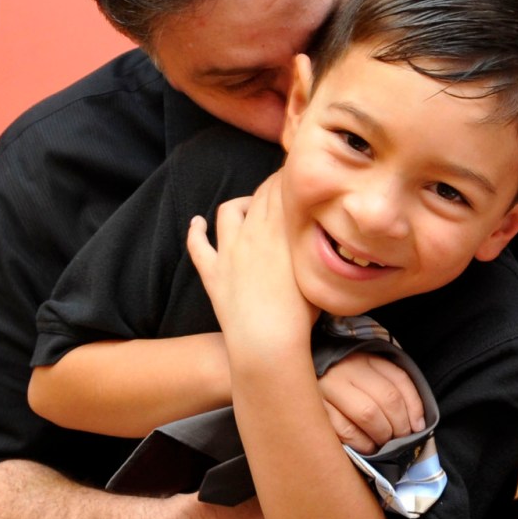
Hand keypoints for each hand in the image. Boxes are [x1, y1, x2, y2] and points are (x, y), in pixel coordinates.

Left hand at [187, 175, 314, 366]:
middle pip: (259, 195)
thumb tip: (321, 233)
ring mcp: (229, 251)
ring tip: (248, 208)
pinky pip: (197, 244)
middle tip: (281, 189)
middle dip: (270, 187)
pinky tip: (198, 223)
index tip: (297, 177)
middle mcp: (253, 232)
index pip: (283, 189)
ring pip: (228, 211)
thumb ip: (315, 246)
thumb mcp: (317, 271)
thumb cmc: (301, 313)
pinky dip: (196, 230)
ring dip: (239, 204)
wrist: (267, 341)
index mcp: (281, 230)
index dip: (289, 179)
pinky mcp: (212, 271)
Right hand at [317, 351, 423, 453]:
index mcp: (365, 358)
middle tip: (401, 439)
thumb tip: (418, 424)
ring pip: (367, 414)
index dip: (414, 407)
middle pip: (386, 399)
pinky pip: (345, 430)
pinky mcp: (314, 409)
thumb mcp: (370, 375)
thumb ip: (394, 390)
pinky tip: (368, 447)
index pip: (400, 380)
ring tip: (385, 443)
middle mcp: (346, 369)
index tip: (418, 427)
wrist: (295, 377)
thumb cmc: (342, 382)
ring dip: (383, 435)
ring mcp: (328, 387)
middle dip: (400, 425)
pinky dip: (363, 443)